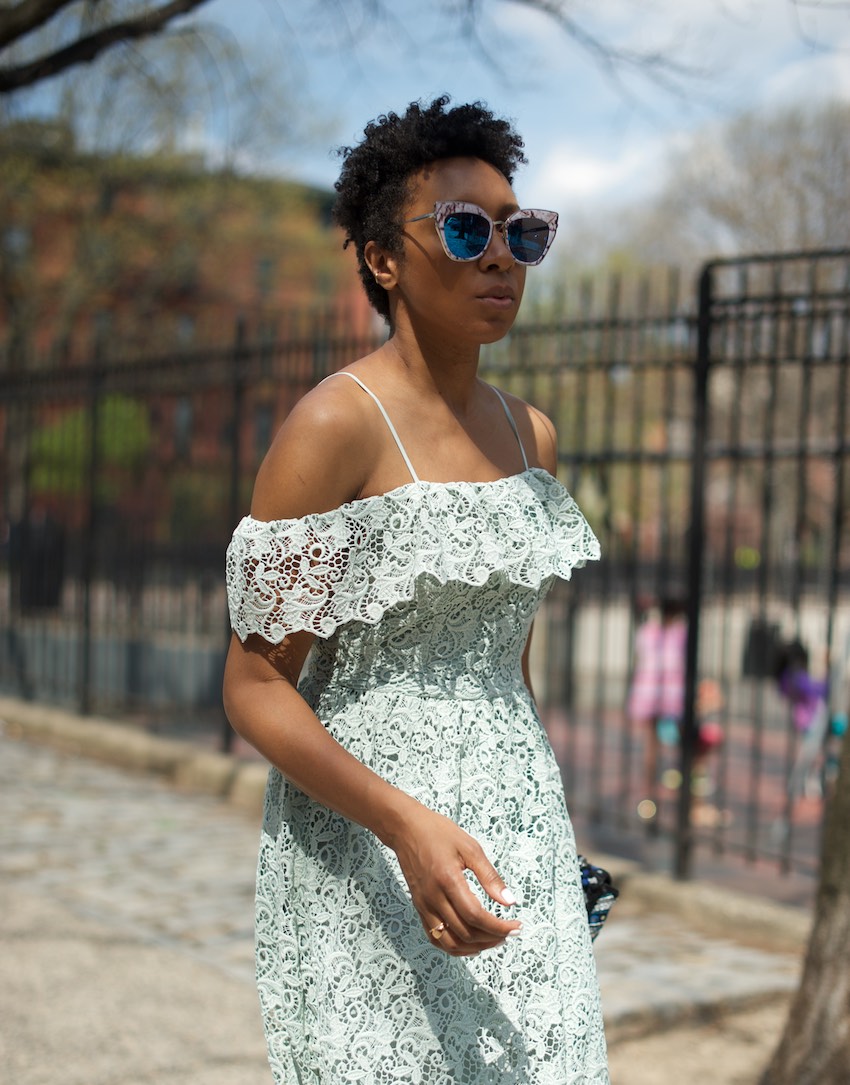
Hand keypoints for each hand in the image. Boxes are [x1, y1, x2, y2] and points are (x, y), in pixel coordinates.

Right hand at [388, 802, 520, 956]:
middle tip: (509, 934)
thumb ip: (490, 876)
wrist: (406, 829)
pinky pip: (436, 938)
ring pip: (450, 942)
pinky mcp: (419, 908)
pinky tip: (471, 944)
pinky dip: (455, 947)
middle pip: (465, 933)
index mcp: (448, 880)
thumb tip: (510, 902)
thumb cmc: (438, 833)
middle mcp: (433, 898)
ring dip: (475, 947)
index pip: (476, 916)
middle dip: (492, 939)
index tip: (515, 928)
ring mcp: (424, 906)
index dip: (498, 927)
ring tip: (494, 940)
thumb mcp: (470, 847)